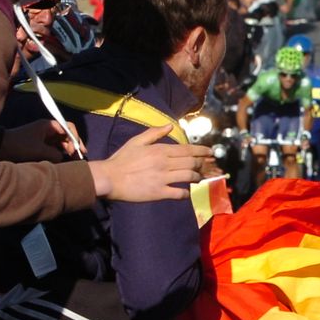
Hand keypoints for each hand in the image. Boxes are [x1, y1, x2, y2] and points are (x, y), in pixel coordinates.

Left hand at [0, 119, 79, 161]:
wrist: (0, 148)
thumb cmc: (20, 146)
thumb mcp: (40, 151)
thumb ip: (56, 155)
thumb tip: (62, 158)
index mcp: (49, 125)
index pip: (69, 128)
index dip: (76, 139)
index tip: (76, 151)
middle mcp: (48, 129)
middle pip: (67, 136)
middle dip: (73, 146)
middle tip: (78, 158)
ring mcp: (44, 137)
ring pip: (61, 143)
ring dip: (67, 151)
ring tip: (72, 161)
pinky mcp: (40, 145)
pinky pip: (54, 148)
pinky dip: (60, 154)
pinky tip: (63, 161)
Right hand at [89, 124, 208, 201]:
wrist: (109, 178)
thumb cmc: (121, 159)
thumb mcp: (136, 141)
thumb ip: (154, 133)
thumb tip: (171, 126)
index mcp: (160, 150)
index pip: (187, 149)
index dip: (201, 150)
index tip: (211, 152)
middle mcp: (164, 163)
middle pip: (191, 163)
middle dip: (201, 164)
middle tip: (205, 166)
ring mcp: (163, 178)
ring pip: (188, 177)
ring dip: (196, 178)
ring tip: (198, 178)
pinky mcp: (159, 192)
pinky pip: (179, 193)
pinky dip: (186, 193)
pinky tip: (186, 193)